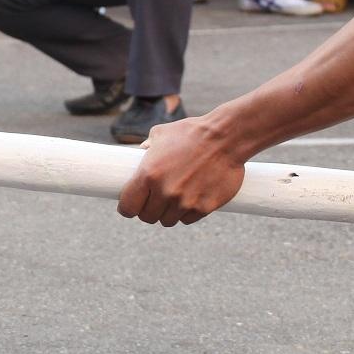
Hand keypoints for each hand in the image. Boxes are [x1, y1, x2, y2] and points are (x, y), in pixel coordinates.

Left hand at [117, 115, 245, 226]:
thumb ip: (147, 146)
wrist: (226, 138)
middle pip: (147, 217)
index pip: (127, 207)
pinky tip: (190, 200)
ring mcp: (185, 202)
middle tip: (154, 201)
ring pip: (168, 220)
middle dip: (148, 210)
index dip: (127, 207)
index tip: (131, 205)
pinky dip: (187, 212)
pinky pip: (188, 219)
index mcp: (148, 174)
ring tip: (173, 200)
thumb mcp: (162, 134)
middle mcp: (165, 192)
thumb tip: (139, 151)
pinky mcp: (204, 207)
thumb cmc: (192, 132)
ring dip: (168, 213)